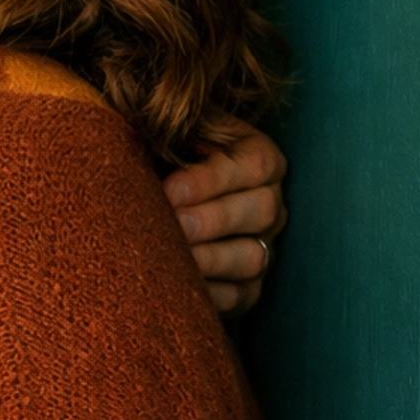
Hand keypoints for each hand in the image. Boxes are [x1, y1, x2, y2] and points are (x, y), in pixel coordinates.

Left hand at [164, 130, 286, 316]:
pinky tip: (178, 284)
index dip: (212, 179)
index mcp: (258, 155)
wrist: (149, 184)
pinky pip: (242, 296)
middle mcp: (270, 201)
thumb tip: (149, 128)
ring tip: (171, 257)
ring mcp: (263, 245)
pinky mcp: (248, 284)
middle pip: (261, 211)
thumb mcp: (168, 127)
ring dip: (210, 259)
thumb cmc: (159, 148)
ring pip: (254, 257)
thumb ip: (169, 124)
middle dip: (212, 219)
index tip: (170, 189)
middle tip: (173, 224)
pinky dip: (210, 293)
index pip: (253, 165)